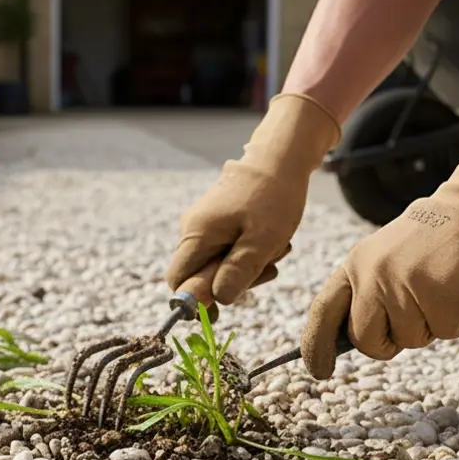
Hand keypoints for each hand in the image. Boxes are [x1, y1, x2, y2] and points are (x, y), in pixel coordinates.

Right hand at [166, 93, 341, 310]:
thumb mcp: (261, 242)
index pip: (177, 281)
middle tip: (266, 268)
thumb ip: (236, 273)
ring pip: (218, 265)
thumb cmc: (273, 198)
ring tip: (275, 249)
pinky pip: (228, 250)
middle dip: (232, 281)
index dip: (197, 298)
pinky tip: (270, 241)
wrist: (281, 158)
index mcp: (196, 234)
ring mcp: (205, 225)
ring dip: (247, 267)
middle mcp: (192, 230)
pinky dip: (250, 252)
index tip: (228, 300)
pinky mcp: (218, 222)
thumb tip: (216, 301)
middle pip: (199, 276)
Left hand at [300, 128, 458, 378]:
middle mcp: (372, 273)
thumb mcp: (387, 259)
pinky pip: (446, 331)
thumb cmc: (434, 242)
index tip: (319, 371)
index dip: (317, 346)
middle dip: (391, 342)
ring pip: (411, 340)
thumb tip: (358, 341)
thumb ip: (370, 293)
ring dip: (433, 325)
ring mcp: (404, 283)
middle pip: (367, 341)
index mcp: (355, 264)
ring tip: (443, 290)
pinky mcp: (438, 292)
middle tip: (416, 318)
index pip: (324, 311)